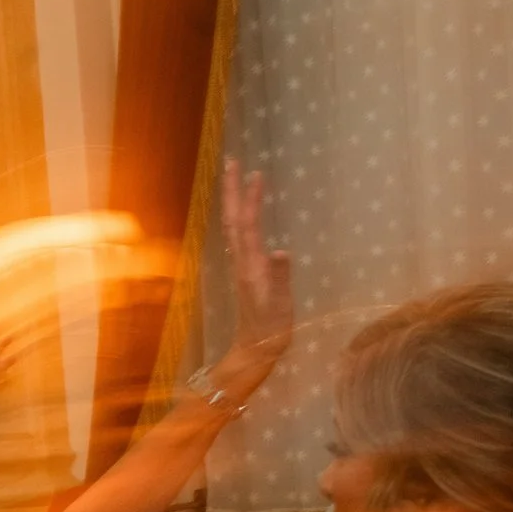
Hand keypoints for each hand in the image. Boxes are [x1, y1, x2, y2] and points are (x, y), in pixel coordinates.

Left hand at [214, 160, 293, 394]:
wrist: (256, 350)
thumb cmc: (271, 330)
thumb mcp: (280, 305)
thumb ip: (280, 278)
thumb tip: (281, 251)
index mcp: (250, 266)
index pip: (248, 225)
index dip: (250, 199)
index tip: (255, 174)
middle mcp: (242, 261)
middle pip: (233, 219)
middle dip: (232, 190)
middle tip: (233, 161)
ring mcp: (242, 265)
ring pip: (233, 225)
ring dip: (233, 200)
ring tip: (236, 177)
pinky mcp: (246, 271)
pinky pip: (239, 236)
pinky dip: (240, 216)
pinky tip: (244, 212)